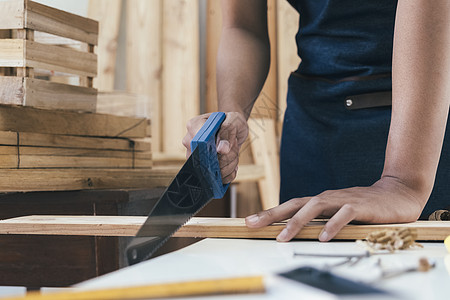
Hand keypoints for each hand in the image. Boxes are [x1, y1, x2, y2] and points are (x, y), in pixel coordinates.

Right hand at [182, 112, 248, 183]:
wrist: (234, 127)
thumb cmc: (231, 121)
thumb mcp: (233, 120)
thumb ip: (227, 131)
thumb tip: (221, 150)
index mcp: (194, 126)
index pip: (196, 144)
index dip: (211, 151)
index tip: (223, 150)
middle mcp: (191, 142)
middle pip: (203, 161)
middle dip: (225, 158)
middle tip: (234, 146)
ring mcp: (196, 156)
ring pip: (211, 172)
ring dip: (229, 165)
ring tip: (234, 152)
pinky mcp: (204, 168)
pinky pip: (217, 178)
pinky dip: (229, 173)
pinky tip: (232, 163)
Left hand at [245, 177, 424, 241]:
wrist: (397, 194)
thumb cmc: (364, 206)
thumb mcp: (338, 212)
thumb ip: (321, 219)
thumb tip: (297, 231)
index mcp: (321, 200)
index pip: (290, 205)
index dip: (270, 213)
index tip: (249, 221)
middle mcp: (327, 197)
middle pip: (295, 204)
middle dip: (272, 214)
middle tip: (253, 224)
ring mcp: (343, 200)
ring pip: (315, 207)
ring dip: (297, 222)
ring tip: (282, 237)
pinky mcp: (360, 206)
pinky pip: (344, 215)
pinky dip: (332, 225)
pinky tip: (323, 236)